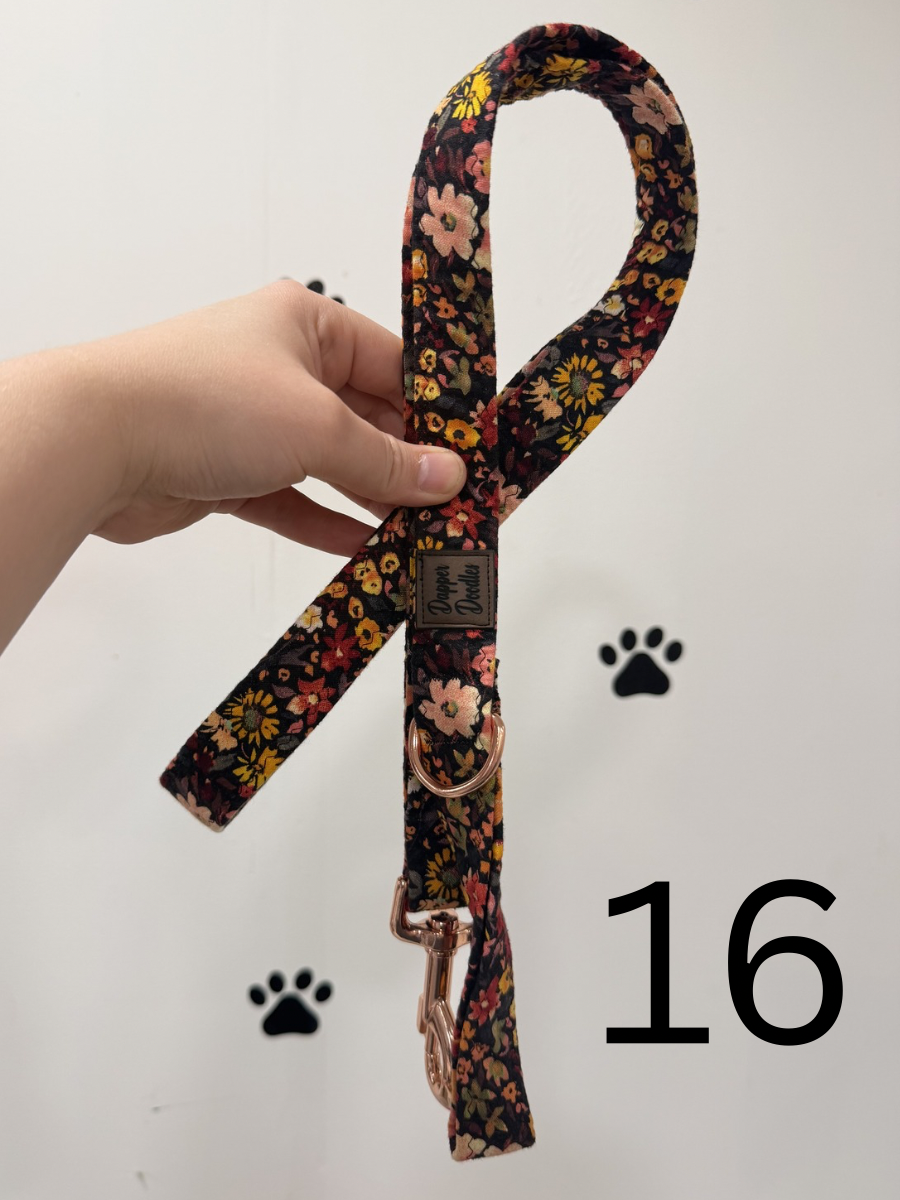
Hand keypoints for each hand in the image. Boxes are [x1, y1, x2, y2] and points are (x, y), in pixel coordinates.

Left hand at [86, 279, 466, 553]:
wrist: (97, 442)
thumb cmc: (206, 402)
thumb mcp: (318, 426)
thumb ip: (387, 460)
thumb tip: (450, 478)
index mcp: (306, 325)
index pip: (393, 365)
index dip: (436, 410)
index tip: (475, 453)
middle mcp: (281, 366)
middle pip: (364, 417)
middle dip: (406, 463)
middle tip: (455, 505)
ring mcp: (252, 420)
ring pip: (329, 462)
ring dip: (370, 498)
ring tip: (421, 534)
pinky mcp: (227, 471)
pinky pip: (291, 497)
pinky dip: (324, 521)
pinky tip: (365, 549)